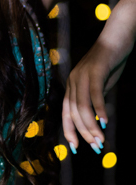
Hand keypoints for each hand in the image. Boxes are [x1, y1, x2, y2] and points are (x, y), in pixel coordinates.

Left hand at [62, 32, 133, 153]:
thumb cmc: (111, 62)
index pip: (66, 112)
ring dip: (91, 125)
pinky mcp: (95, 70)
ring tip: (100, 139)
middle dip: (84, 132)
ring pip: (82, 106)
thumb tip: (96, 121)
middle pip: (73, 112)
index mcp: (72, 85)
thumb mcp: (102, 84)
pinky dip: (100, 109)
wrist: (118, 36)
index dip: (69, 130)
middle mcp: (73, 80)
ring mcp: (82, 74)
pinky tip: (106, 121)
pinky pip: (94, 94)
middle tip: (96, 146)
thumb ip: (96, 100)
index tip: (75, 148)